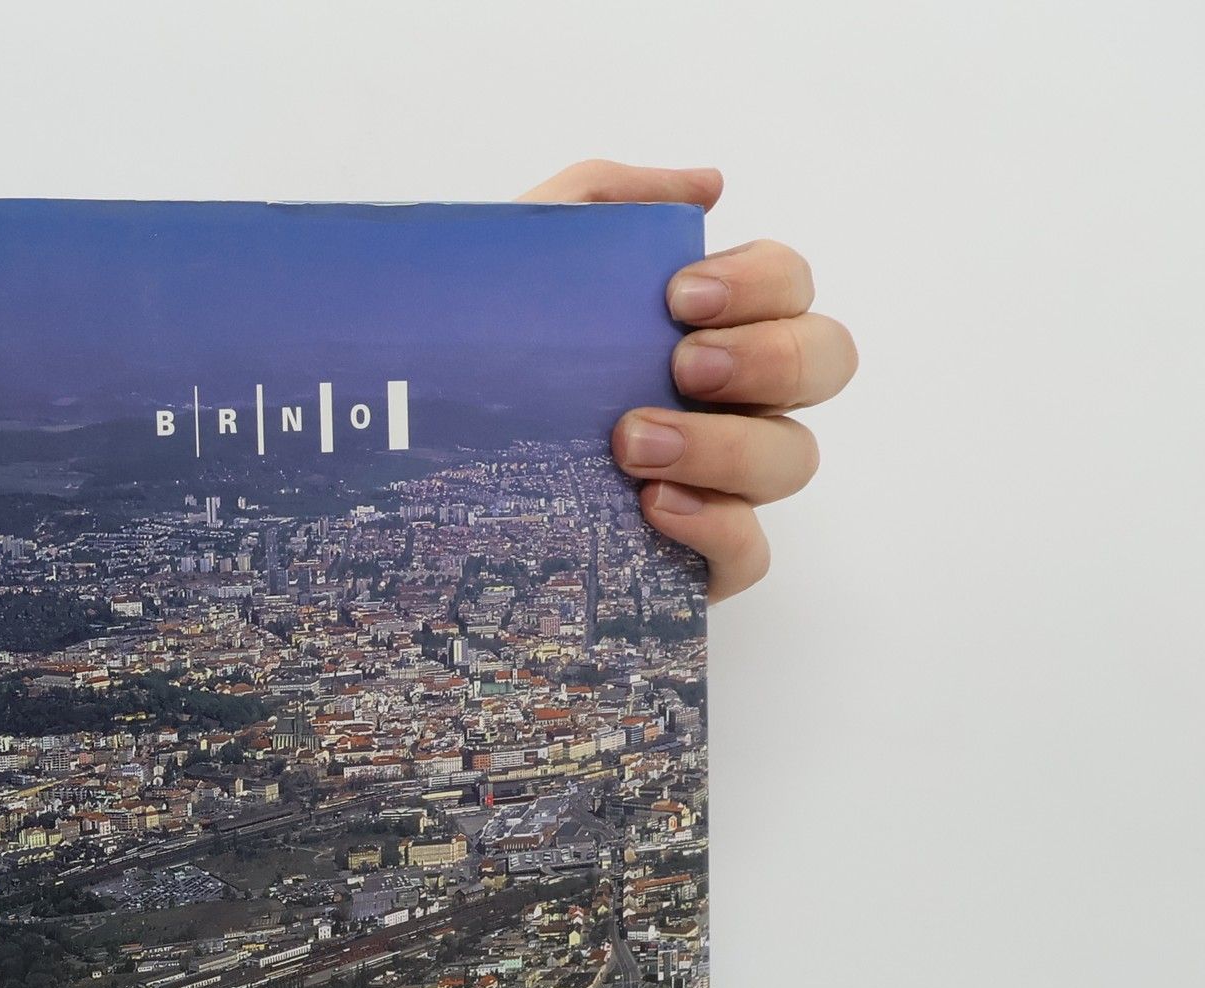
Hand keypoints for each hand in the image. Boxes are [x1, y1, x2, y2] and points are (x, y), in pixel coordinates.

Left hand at [521, 161, 856, 599]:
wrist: (406, 453)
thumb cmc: (480, 350)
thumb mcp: (524, 256)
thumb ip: (605, 199)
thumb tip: (709, 187)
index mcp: (711, 323)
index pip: (790, 285)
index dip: (760, 283)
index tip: (678, 297)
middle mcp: (733, 400)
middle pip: (823, 364)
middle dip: (765, 357)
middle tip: (682, 365)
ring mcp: (721, 482)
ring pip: (792, 459)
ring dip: (728, 444)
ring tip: (633, 444)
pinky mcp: (691, 560)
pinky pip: (750, 553)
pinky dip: (719, 528)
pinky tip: (653, 509)